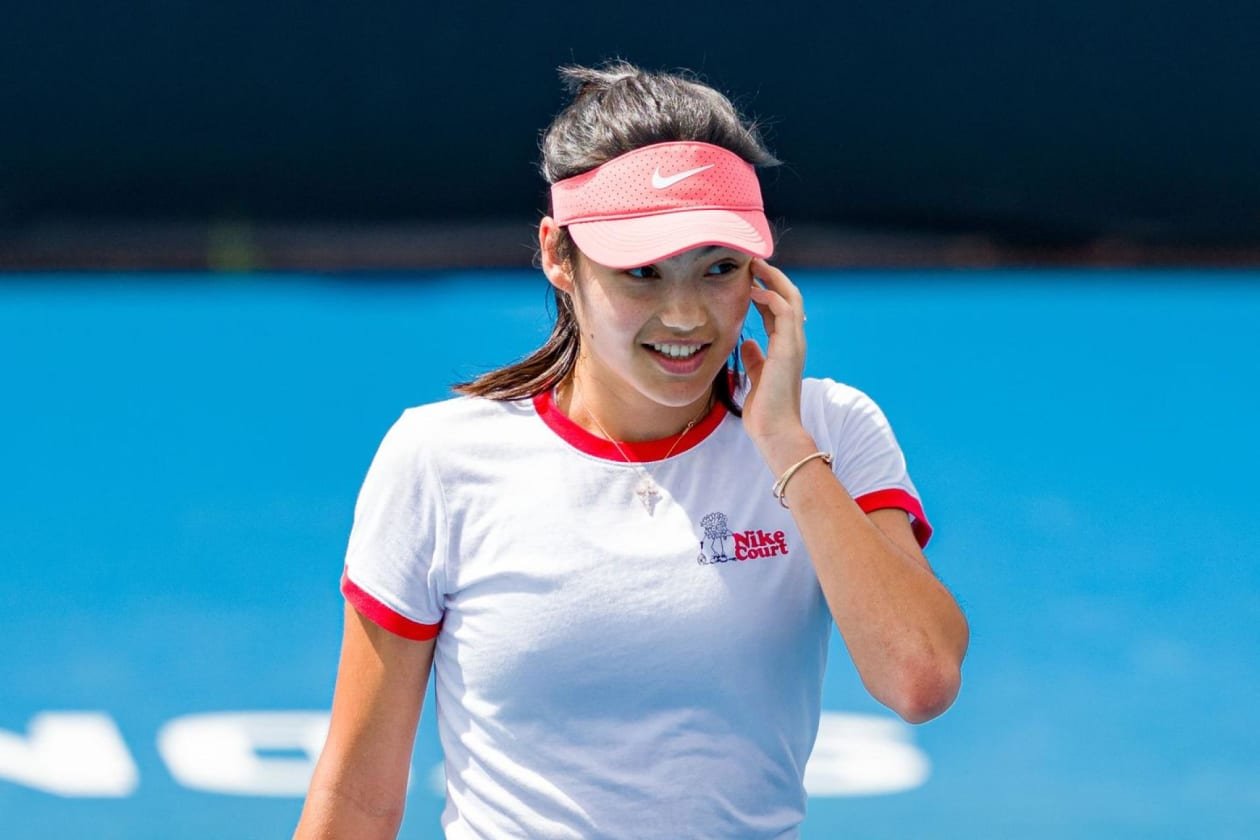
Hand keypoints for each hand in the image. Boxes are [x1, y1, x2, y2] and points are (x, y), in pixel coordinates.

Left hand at [740, 259, 813, 460]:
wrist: (775, 432)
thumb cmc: (766, 411)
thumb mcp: (757, 377)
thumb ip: (754, 359)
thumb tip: (747, 344)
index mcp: (786, 348)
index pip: (779, 310)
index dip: (766, 291)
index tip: (748, 278)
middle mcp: (794, 342)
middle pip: (790, 298)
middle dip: (772, 278)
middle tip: (753, 262)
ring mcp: (794, 344)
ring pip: (791, 300)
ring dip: (773, 280)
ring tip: (754, 266)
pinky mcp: (789, 349)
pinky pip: (784, 313)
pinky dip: (771, 298)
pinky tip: (754, 291)